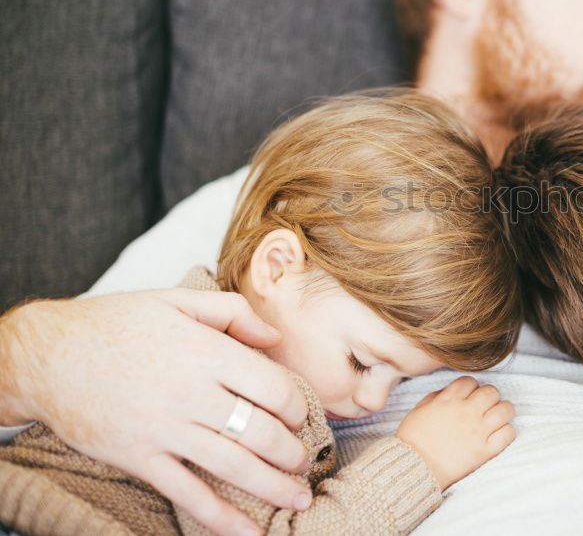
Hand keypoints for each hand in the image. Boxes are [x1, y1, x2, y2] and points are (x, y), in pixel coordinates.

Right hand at [0, 289, 312, 535]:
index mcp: (205, 353)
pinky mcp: (140, 458)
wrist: (47, 355)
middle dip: (292, 453)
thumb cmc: (115, 323)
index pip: (271, 387)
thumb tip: (276, 337)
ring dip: (274, 487)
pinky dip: (221, 518)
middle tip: (305, 461)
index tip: (300, 416)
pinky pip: (187, 493)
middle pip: (260, 432)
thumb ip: (233, 313)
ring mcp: (165, 429)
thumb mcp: (177, 300)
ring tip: (299, 498)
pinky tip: (248, 532)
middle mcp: (191, 394)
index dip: (295, 407)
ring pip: (234, 466)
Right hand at [396, 376, 515, 489]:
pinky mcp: (485, 450)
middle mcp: (467, 412)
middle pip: (492, 391)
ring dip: (502, 411)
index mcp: (449, 400)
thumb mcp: (419, 410)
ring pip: (506, 409)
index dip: (470, 387)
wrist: (415, 469)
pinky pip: (508, 433)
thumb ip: (436, 397)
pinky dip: (506, 431)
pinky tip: (498, 434)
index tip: (468, 396)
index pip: (470, 381)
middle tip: (484, 406)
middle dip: (489, 396)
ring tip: (496, 418)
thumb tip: (449, 392)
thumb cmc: (413, 440)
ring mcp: (478, 431)